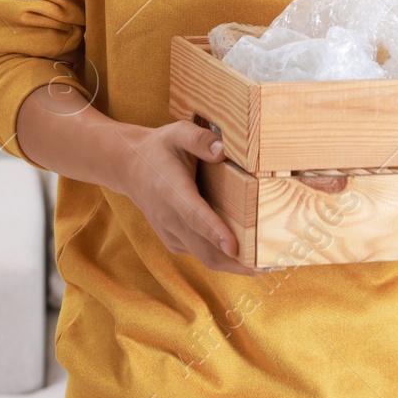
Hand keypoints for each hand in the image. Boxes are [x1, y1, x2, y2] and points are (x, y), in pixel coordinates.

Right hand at [112, 120, 258, 275]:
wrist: (128, 167)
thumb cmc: (159, 149)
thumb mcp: (177, 132)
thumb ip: (199, 139)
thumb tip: (223, 150)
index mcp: (171, 190)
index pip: (194, 215)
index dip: (214, 231)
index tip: (234, 246)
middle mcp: (169, 217)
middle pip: (204, 248)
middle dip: (236, 261)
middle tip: (270, 264)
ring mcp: (170, 233)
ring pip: (204, 256)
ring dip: (233, 265)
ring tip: (265, 265)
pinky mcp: (174, 241)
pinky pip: (200, 254)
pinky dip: (222, 258)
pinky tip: (245, 254)